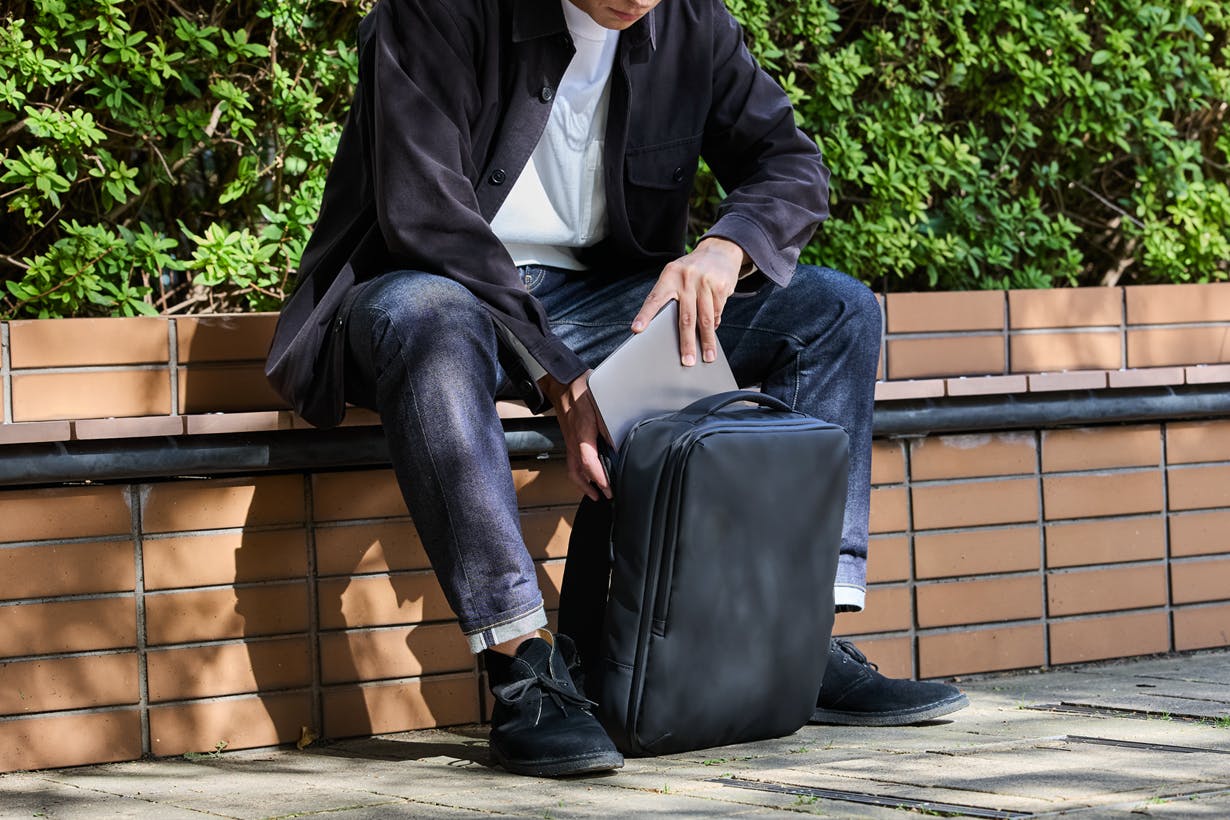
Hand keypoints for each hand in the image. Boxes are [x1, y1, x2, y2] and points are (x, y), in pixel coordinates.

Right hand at [538, 370, 610, 501]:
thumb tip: (615, 443)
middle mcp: (573, 441)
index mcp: (582, 433)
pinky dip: (580, 473)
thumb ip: (608, 424)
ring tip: (595, 494)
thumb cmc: (580, 390)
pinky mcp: (570, 439)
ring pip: (573, 469)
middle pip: (578, 472)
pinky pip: (573, 461)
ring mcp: (570, 441)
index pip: (588, 462)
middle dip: (592, 487)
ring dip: (584, 484)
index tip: (608, 488)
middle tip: (606, 496)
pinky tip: (588, 475)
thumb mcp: (599, 403)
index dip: (598, 477)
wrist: (562, 383)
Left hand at [631, 237, 746, 365]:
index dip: (645, 315)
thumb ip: (670, 297)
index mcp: (669, 276)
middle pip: (686, 317)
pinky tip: (713, 328)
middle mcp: (686, 278)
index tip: (637, 330)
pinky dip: (715, 323)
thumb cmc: (691, 270)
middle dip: (686, 342)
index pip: (655, 299)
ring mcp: (705, 282)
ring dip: (707, 341)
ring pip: (705, 319)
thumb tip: (667, 329)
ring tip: (708, 356)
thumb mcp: (676, 276)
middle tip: (687, 361)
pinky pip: (717, 312)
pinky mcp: (721, 286)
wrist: (719, 250)